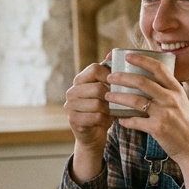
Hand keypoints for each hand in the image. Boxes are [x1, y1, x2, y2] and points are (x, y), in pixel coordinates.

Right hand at [64, 60, 111, 181]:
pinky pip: (95, 117)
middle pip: (98, 87)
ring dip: (109, 110)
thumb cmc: (103, 110)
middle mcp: (72, 91)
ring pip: (98, 103)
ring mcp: (70, 106)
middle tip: (118, 102)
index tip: (118, 84)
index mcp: (79, 80)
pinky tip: (106, 121)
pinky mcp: (73, 120)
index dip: (109, 75)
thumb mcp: (107, 91)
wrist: (93, 135)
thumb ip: (109, 74)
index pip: (94, 69)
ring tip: (112, 112)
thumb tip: (112, 53)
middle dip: (111, 96)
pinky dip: (104, 120)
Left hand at [108, 52, 188, 188]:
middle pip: (142, 82)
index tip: (127, 56)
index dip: (142, 60)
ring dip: (118, 97)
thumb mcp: (182, 103)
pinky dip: (125, 120)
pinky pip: (135, 121)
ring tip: (108, 96)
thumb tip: (147, 81)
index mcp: (176, 90)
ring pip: (135, 100)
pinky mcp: (158, 128)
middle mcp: (171, 99)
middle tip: (110, 77)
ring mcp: (165, 113)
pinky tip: (120, 120)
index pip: (158, 68)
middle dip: (122, 77)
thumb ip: (167, 92)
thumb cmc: (185, 125)